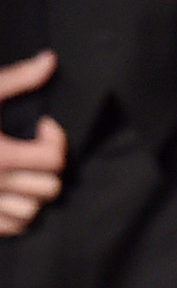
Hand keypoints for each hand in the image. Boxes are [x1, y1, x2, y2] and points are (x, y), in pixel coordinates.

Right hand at [0, 52, 66, 235]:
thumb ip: (18, 78)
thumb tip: (50, 59)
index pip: (53, 160)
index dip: (56, 140)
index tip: (42, 126)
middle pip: (49, 188)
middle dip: (48, 167)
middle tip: (35, 148)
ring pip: (32, 212)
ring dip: (34, 192)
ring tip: (23, 171)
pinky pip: (13, 227)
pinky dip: (18, 214)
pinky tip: (10, 192)